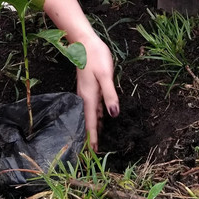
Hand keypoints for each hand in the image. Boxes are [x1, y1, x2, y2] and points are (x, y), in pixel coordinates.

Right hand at [74, 32, 118, 151]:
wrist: (84, 42)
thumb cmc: (95, 57)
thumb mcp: (105, 75)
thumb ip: (110, 95)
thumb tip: (113, 114)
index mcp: (89, 97)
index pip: (92, 122)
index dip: (92, 138)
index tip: (93, 155)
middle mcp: (85, 98)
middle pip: (89, 122)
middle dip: (91, 137)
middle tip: (94, 155)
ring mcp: (86, 93)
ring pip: (91, 115)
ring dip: (95, 128)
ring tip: (98, 142)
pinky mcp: (89, 88)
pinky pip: (93, 107)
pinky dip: (97, 117)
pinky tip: (103, 120)